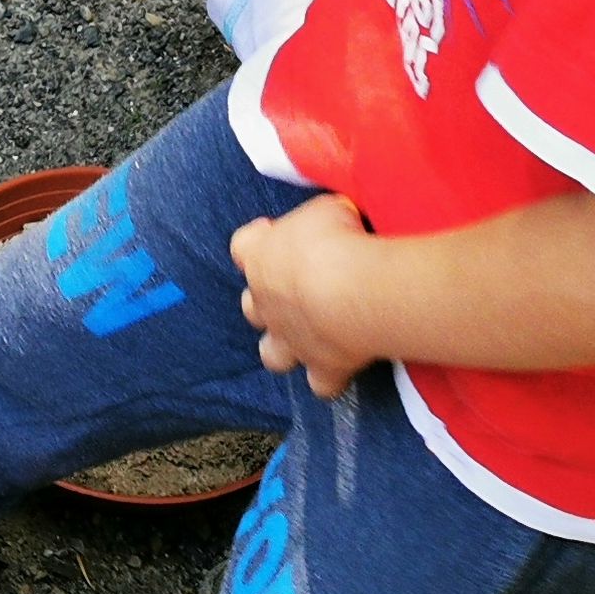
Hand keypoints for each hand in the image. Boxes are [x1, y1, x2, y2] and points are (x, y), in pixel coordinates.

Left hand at [231, 193, 376, 397]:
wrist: (351, 290)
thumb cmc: (335, 239)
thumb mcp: (329, 208)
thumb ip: (324, 216)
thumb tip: (337, 215)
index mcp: (261, 257)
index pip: (243, 247)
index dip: (257, 242)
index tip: (274, 233)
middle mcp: (266, 301)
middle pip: (252, 305)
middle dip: (268, 301)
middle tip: (298, 291)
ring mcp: (290, 339)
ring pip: (272, 354)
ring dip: (285, 349)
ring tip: (307, 340)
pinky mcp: (322, 367)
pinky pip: (320, 385)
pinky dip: (329, 380)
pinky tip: (342, 372)